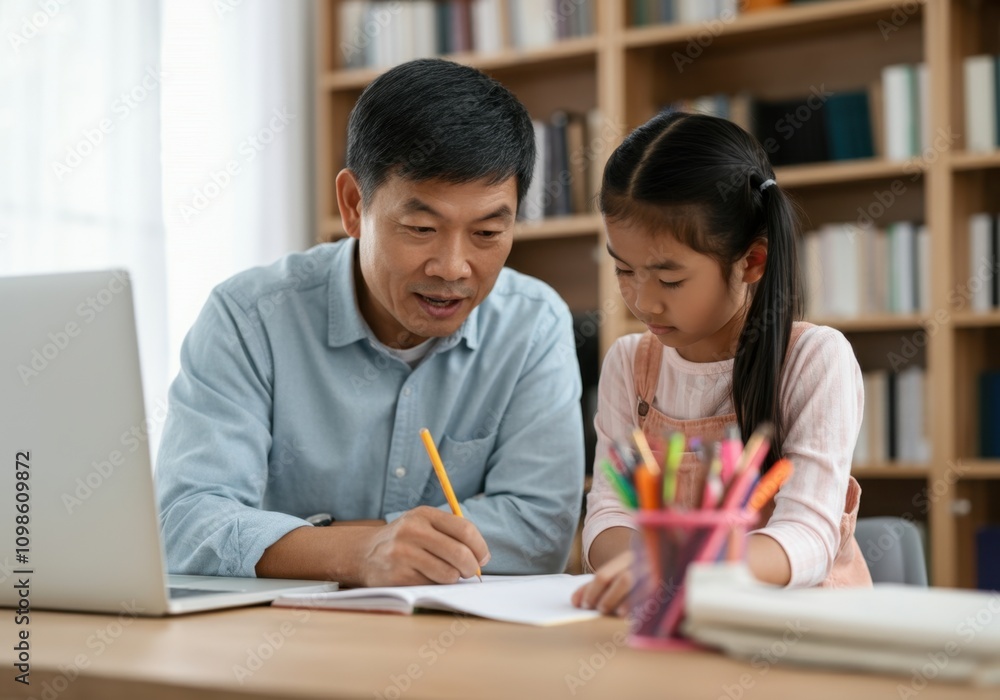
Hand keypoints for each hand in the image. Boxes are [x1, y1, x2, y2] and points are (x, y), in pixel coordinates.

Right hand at [357, 506, 489, 586]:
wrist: (363, 553)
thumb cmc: (403, 540)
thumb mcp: (422, 524)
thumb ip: (450, 533)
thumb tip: (482, 556)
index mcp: (424, 515)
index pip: (465, 530)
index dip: (480, 547)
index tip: (483, 557)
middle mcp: (413, 531)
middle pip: (459, 553)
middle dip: (471, 567)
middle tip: (469, 572)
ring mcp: (403, 553)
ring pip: (448, 573)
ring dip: (452, 578)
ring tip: (445, 574)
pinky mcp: (397, 575)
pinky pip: (430, 585)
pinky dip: (434, 585)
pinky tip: (425, 578)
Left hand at [570, 550, 649, 616]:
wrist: (656, 559)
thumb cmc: (625, 572)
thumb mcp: (610, 573)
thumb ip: (590, 586)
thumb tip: (575, 602)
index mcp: (624, 558)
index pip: (603, 575)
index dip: (592, 592)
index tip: (584, 605)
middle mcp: (641, 564)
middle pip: (624, 580)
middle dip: (610, 598)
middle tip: (600, 609)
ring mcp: (656, 574)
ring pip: (642, 588)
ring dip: (627, 603)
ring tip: (616, 612)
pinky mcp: (665, 587)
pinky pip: (654, 597)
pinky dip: (642, 606)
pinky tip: (633, 614)